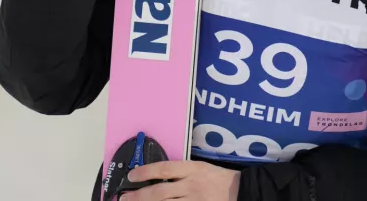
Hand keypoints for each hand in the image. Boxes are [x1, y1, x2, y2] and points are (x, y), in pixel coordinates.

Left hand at [122, 161, 240, 200]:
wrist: (243, 192)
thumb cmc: (220, 179)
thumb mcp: (201, 168)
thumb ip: (182, 172)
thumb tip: (156, 177)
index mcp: (193, 169)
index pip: (164, 169)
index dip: (145, 172)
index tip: (131, 175)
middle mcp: (192, 185)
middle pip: (160, 192)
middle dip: (139, 196)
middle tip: (124, 199)